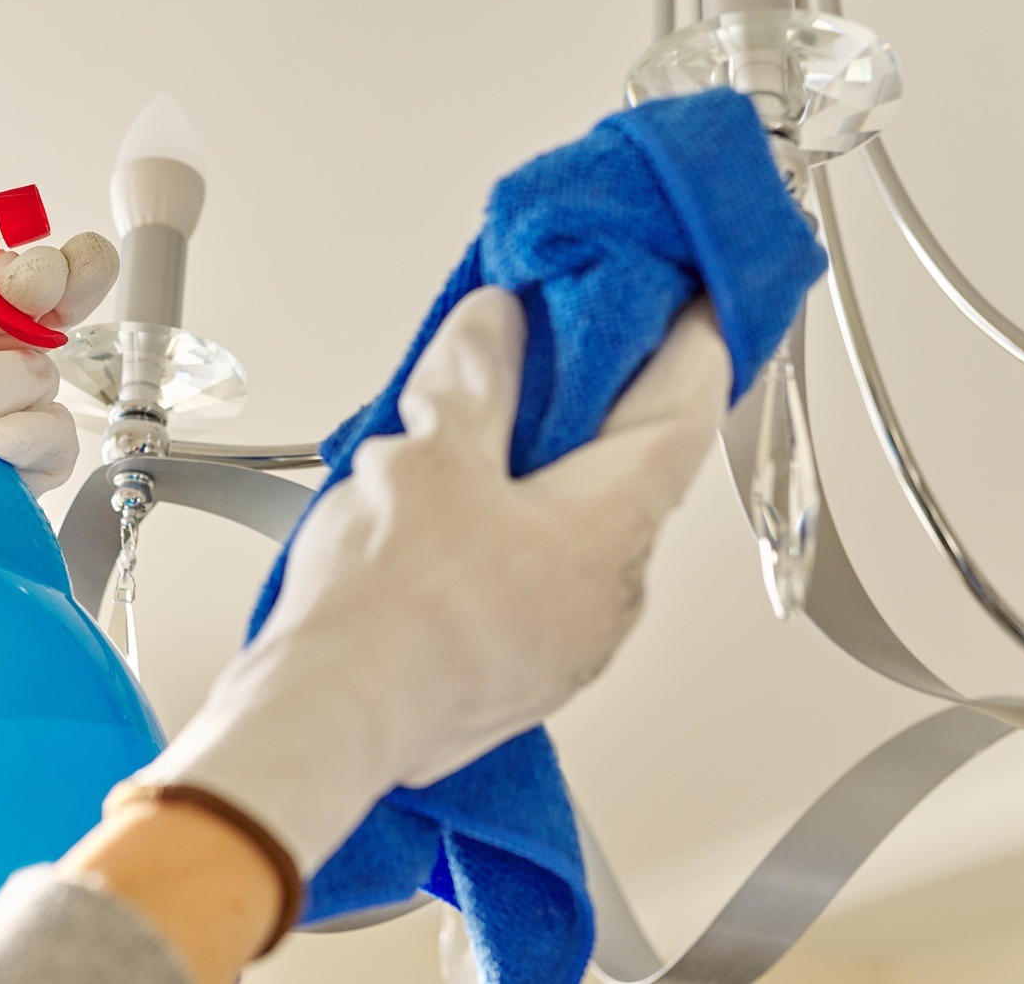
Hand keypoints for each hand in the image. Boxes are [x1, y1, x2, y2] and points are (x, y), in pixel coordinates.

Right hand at [128, 285, 729, 874]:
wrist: (328, 723)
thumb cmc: (387, 607)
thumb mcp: (432, 453)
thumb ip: (477, 378)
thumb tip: (498, 324)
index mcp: (612, 530)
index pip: (684, 413)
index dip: (690, 346)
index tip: (695, 301)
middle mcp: (609, 594)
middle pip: (631, 472)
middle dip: (601, 406)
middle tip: (571, 345)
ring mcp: (567, 643)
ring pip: (577, 529)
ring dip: (547, 473)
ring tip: (487, 423)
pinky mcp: (517, 674)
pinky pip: (536, 578)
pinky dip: (514, 529)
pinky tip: (455, 509)